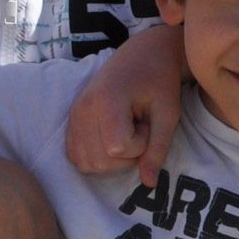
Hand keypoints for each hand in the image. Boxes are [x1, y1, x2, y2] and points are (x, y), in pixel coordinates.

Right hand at [64, 25, 185, 185]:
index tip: (148, 123)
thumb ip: (158, 148)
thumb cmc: (159, 81)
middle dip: (127, 155)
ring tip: (126, 132)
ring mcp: (72, 116)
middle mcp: (82, 109)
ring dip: (112, 159)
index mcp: (106, 100)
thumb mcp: (168, 113)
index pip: (118, 148)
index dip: (140, 145)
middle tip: (139, 128)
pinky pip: (77, 157)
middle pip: (101, 161)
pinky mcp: (70, 123)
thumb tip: (149, 183)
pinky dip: (96, 159)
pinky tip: (112, 139)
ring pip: (87, 164)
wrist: (141, 55)